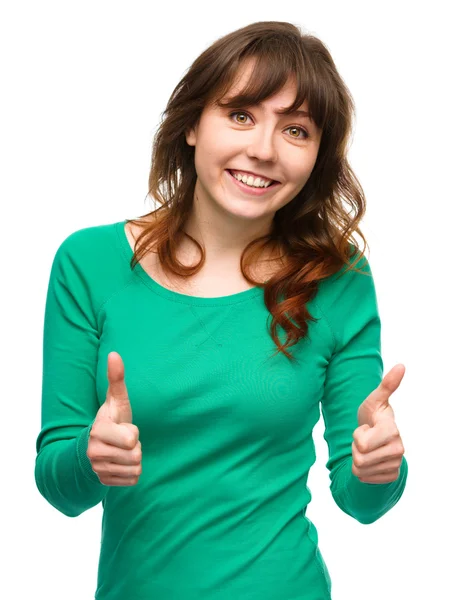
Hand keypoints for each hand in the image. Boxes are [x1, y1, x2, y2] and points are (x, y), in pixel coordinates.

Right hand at [86, 351, 141, 485]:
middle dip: (135, 447)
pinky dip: (130, 472)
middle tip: (124, 441)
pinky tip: (121, 463)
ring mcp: (98, 470)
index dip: (133, 433)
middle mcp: (94, 453)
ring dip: (133, 460)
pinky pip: (133, 480)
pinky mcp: (104, 483)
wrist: (89, 449)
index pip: (132, 439)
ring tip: (122, 450)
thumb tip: (115, 354)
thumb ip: (116, 379)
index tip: (123, 427)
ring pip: (135, 468)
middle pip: (136, 455)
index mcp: (99, 431)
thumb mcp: (115, 400)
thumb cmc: (110, 420)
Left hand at [351, 364, 405, 483]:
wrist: (378, 438)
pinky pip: (364, 478)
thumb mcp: (374, 399)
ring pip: (359, 469)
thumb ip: (387, 385)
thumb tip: (401, 365)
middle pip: (358, 458)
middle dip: (356, 447)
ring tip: (368, 447)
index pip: (361, 444)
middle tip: (366, 438)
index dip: (357, 436)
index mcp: (392, 430)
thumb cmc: (373, 415)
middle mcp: (398, 449)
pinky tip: (371, 459)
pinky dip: (363, 471)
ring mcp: (396, 464)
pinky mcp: (391, 476)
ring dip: (358, 458)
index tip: (366, 428)